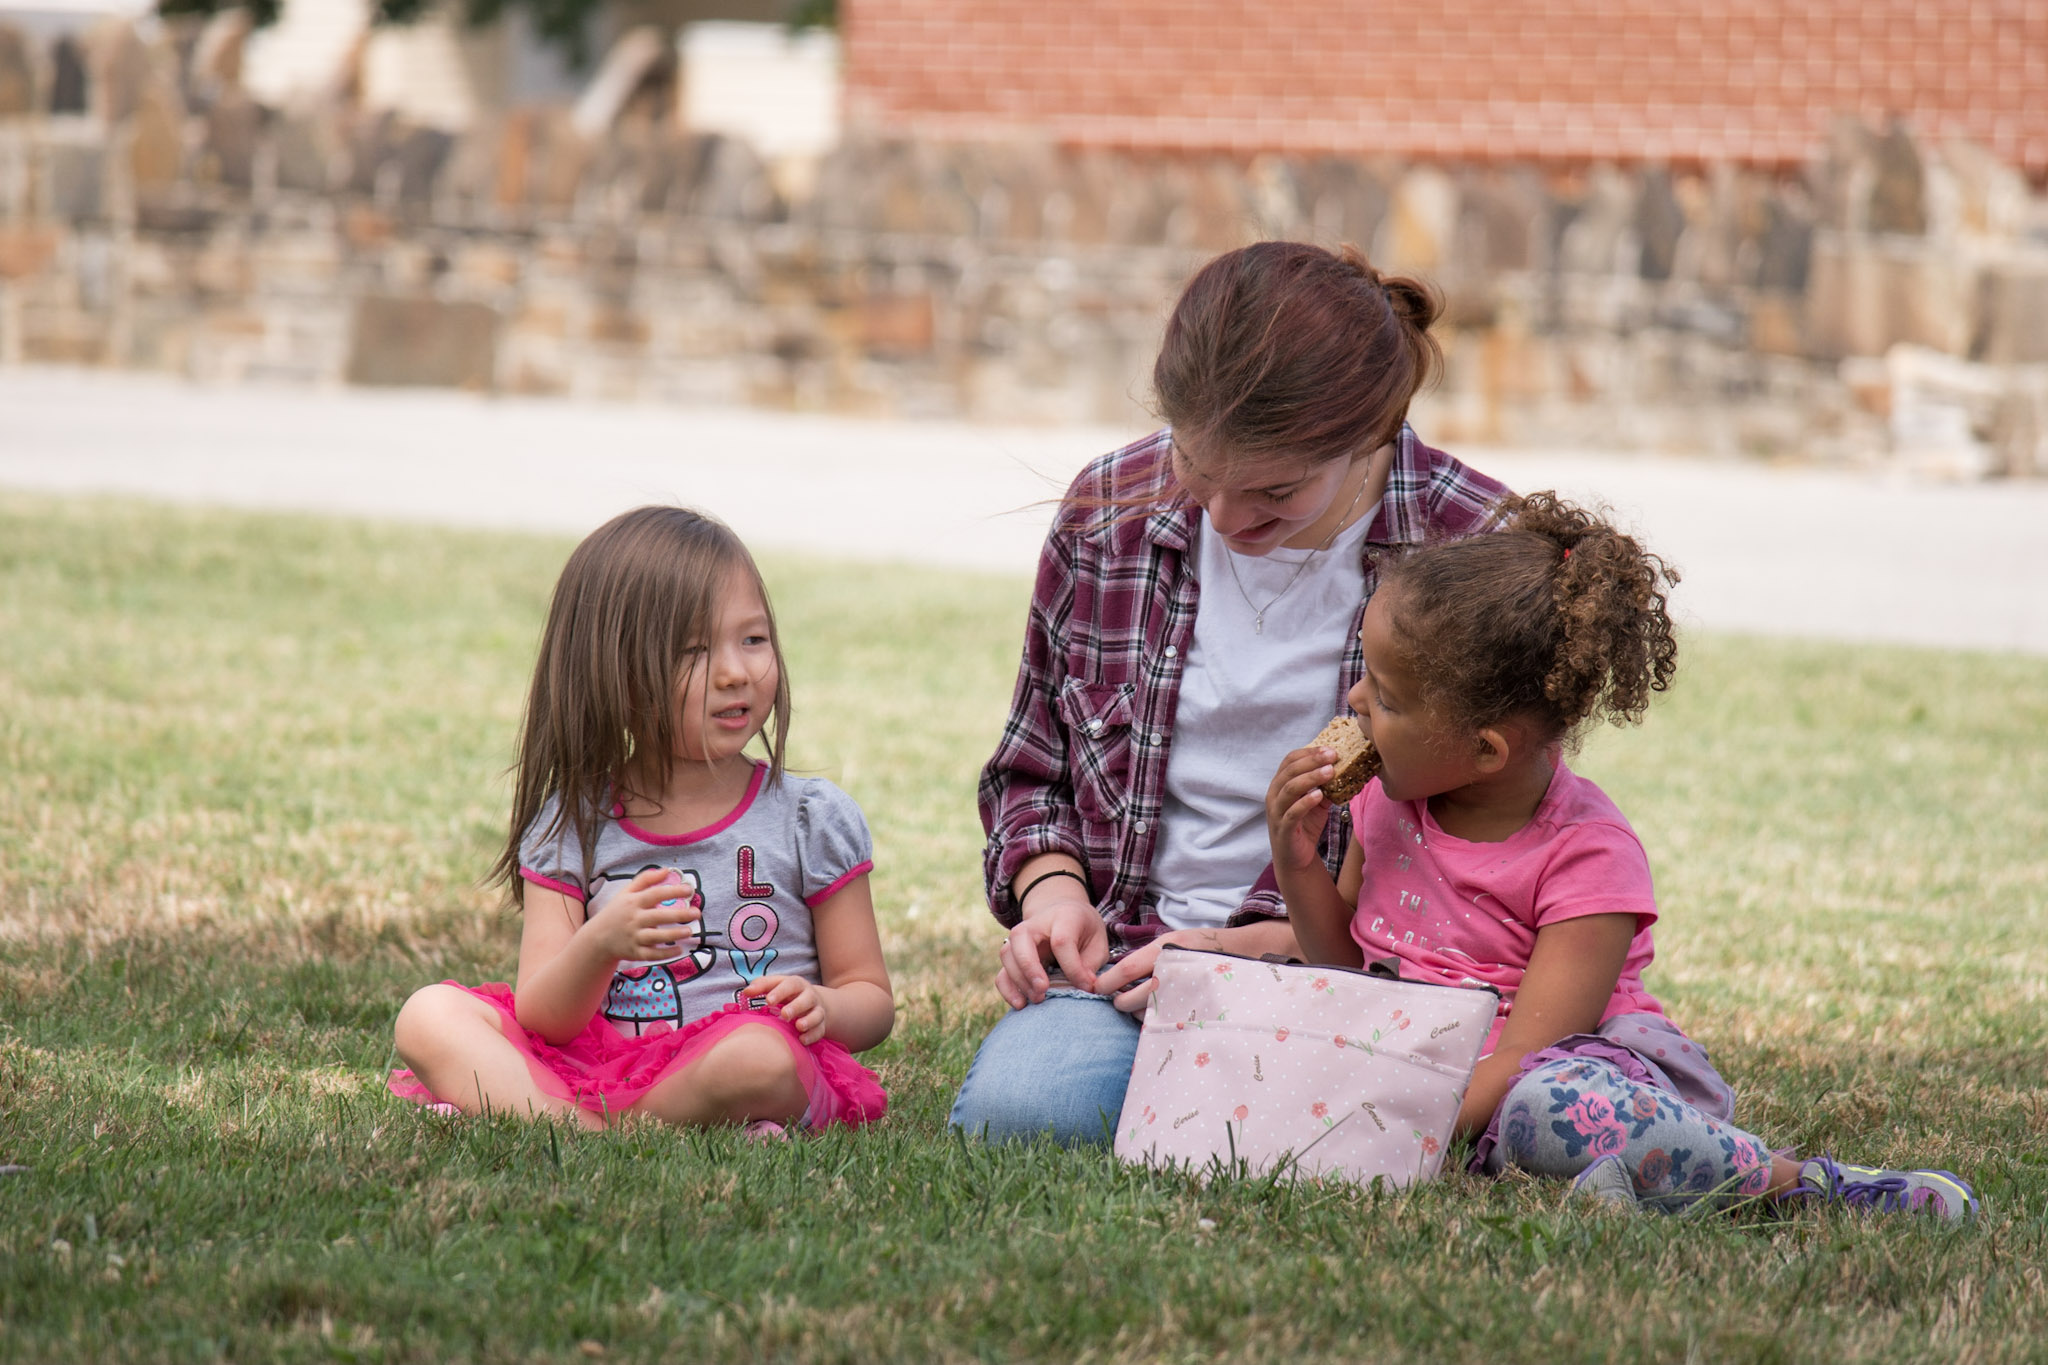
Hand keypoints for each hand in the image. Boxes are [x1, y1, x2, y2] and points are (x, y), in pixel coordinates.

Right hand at [586, 867, 702, 963]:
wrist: (598, 938)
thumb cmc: (617, 912)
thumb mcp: (626, 893)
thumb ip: (646, 879)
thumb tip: (666, 870)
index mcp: (633, 902)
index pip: (654, 894)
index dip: (673, 891)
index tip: (689, 889)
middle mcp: (634, 919)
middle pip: (658, 916)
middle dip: (679, 915)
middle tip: (697, 913)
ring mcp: (634, 937)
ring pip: (656, 937)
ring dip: (674, 934)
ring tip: (689, 931)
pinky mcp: (635, 953)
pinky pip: (652, 954)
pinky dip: (665, 953)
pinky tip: (679, 948)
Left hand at [744, 975, 829, 1044]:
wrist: (813, 1003)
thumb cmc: (787, 994)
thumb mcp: (776, 985)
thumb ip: (761, 986)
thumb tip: (746, 992)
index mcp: (796, 984)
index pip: (790, 984)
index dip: (780, 992)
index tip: (768, 1001)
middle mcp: (809, 996)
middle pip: (807, 999)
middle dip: (796, 1006)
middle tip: (784, 1015)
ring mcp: (817, 1011)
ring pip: (817, 1014)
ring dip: (808, 1021)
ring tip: (799, 1027)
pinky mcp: (821, 1025)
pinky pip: (820, 1031)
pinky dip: (812, 1036)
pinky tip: (802, 1040)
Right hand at [996, 891, 1108, 1007]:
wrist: (1063, 914)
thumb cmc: (1083, 931)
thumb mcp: (1097, 941)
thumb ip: (1091, 963)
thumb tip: (1084, 987)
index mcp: (1063, 916)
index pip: (1061, 941)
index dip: (1073, 968)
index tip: (1087, 986)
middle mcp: (1035, 924)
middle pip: (1021, 938)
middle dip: (1030, 967)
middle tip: (1043, 989)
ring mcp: (1019, 939)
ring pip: (1007, 955)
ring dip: (1019, 980)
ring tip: (1038, 999)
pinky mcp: (1012, 957)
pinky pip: (1001, 973)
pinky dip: (1007, 989)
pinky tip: (1021, 1004)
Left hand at [1091, 933, 1189, 1014]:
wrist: (1237, 952)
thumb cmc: (1198, 945)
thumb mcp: (1171, 940)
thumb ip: (1146, 956)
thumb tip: (1116, 975)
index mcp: (1166, 951)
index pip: (1128, 970)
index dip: (1108, 981)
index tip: (1099, 987)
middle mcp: (1175, 973)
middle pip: (1134, 996)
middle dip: (1120, 1001)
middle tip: (1116, 1000)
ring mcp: (1185, 994)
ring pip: (1148, 1012)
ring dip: (1135, 1011)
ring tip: (1136, 1003)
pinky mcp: (1193, 1010)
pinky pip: (1165, 1020)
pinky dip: (1153, 1018)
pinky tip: (1153, 1010)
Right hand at [1266, 745, 1336, 876]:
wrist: (1296, 858)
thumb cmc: (1305, 825)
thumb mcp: (1317, 802)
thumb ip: (1325, 786)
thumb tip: (1345, 768)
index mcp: (1280, 784)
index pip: (1290, 760)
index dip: (1309, 752)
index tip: (1329, 749)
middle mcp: (1274, 795)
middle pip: (1290, 771)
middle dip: (1312, 760)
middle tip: (1333, 755)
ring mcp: (1276, 812)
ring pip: (1290, 788)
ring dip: (1311, 777)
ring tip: (1330, 771)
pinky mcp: (1283, 829)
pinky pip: (1292, 812)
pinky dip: (1305, 802)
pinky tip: (1319, 795)